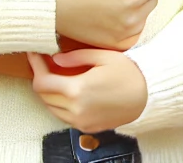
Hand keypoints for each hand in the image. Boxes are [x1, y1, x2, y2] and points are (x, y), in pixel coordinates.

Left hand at [26, 48, 148, 132]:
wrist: (148, 96)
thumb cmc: (129, 73)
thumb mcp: (104, 57)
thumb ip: (76, 57)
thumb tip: (55, 59)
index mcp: (77, 90)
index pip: (42, 82)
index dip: (35, 67)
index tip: (34, 55)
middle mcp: (75, 109)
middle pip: (43, 95)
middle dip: (41, 78)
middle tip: (44, 63)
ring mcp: (80, 120)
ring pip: (51, 107)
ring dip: (49, 92)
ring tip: (56, 76)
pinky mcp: (86, 127)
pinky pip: (63, 116)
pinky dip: (60, 103)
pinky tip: (68, 91)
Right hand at [55, 0, 162, 49]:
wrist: (52, 6)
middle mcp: (131, 17)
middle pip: (152, 0)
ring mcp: (123, 33)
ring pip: (144, 17)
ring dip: (138, 9)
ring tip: (116, 1)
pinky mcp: (114, 44)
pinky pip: (134, 35)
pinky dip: (130, 27)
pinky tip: (116, 17)